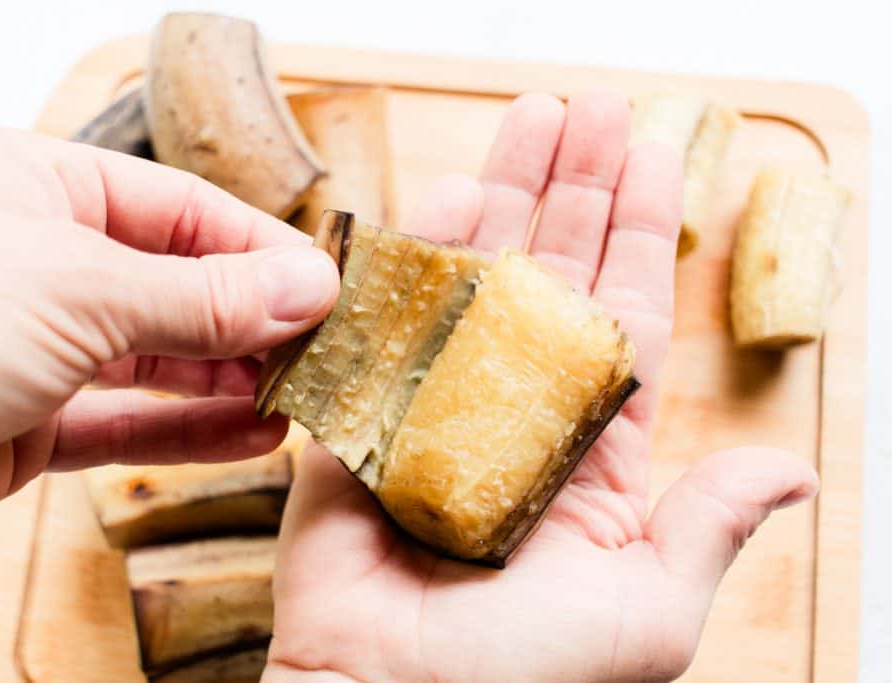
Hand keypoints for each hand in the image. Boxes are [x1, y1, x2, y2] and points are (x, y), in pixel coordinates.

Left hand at [0, 130, 338, 560]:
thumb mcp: (80, 290)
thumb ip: (203, 299)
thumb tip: (307, 287)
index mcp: (46, 189)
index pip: (186, 214)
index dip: (262, 252)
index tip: (327, 290)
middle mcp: (44, 261)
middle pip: (180, 286)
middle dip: (253, 321)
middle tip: (323, 352)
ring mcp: (37, 346)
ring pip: (161, 360)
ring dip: (230, 380)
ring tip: (298, 397)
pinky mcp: (28, 422)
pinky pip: (126, 422)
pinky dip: (188, 431)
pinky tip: (249, 435)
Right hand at [265, 92, 818, 681]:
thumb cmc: (524, 679)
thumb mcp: (649, 611)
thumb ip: (707, 525)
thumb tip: (794, 470)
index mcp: (593, 454)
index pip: (624, 315)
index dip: (640, 233)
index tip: (649, 153)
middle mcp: (518, 414)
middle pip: (553, 275)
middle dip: (574, 189)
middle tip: (586, 110)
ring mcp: (438, 405)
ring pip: (478, 278)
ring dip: (501, 194)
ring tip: (527, 120)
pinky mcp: (366, 415)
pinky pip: (390, 322)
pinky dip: (411, 256)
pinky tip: (440, 191)